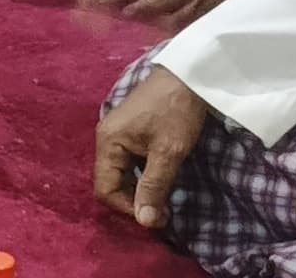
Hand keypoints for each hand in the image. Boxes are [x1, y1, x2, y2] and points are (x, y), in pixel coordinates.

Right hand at [94, 68, 210, 230]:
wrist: (189, 74)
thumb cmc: (176, 110)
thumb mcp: (168, 151)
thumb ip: (154, 186)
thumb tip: (144, 222)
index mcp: (108, 142)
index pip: (105, 190)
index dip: (128, 208)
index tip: (156, 215)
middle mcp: (106, 139)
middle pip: (111, 183)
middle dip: (134, 200)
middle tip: (163, 210)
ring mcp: (117, 134)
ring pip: (122, 174)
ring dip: (140, 188)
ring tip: (165, 197)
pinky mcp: (130, 131)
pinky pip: (130, 162)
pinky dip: (143, 174)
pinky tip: (162, 177)